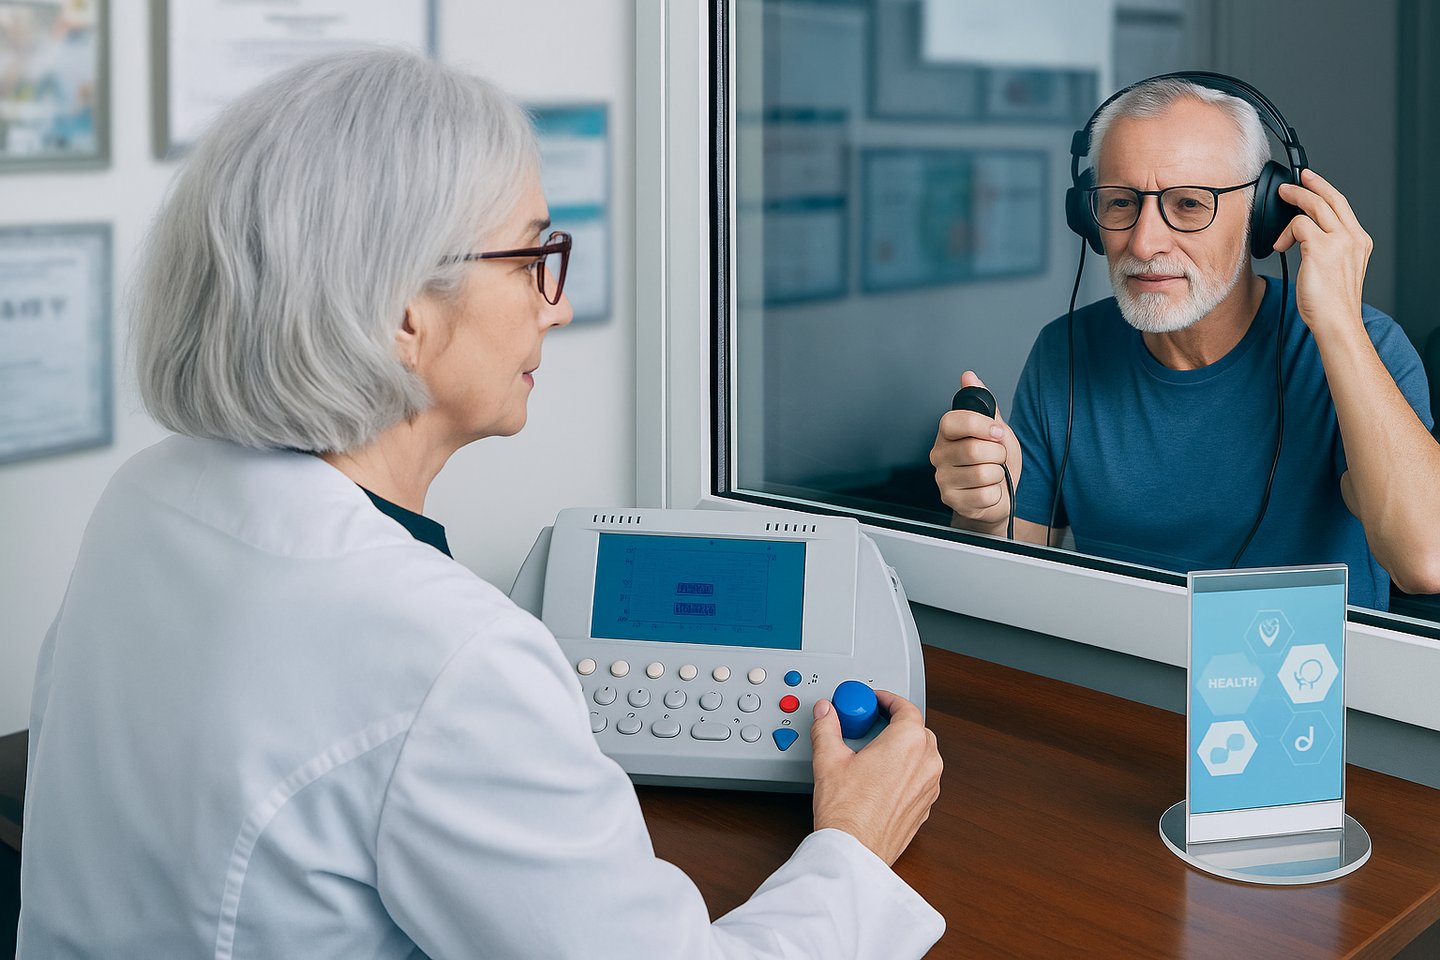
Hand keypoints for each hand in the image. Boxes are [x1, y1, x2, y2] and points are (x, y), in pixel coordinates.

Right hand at [810, 690, 941, 866]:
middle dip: (895, 723)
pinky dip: (905, 772)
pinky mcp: (925, 808)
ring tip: (873, 753)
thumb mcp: (828, 759)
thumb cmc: (847, 811)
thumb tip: (826, 712)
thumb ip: (827, 727)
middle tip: (870, 725)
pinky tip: (880, 779)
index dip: (888, 700)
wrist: (855, 851)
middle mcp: (927, 762)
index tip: (874, 700)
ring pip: (922, 756)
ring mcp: (930, 787)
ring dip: (902, 749)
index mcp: (909, 742)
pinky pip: (920, 779)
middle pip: (917, 730)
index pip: (906, 707)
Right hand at [930, 370, 1022, 534]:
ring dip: (997, 474)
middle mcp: (939, 455)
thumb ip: (984, 405)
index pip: (953, 421)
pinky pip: (985, 495)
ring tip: (992, 474)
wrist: (999, 495)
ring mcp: (943, 480)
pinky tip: (987, 490)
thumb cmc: (994, 462)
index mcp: (947, 434)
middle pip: (973, 450)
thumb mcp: (995, 430)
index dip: (980, 425)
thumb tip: (969, 377)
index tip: (996, 432)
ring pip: (982, 474)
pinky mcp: (952, 501)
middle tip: (995, 457)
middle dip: (997, 454)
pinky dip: (995, 494)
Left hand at [1274, 169, 1371, 335]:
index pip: (1342, 206)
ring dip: (1294, 200)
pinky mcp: (1321, 248)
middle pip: (1331, 199)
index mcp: (1359, 242)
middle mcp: (1353, 238)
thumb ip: (1328, 249)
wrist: (1337, 322)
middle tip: (1292, 182)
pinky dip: (1285, 233)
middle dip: (1310, 185)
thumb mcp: (1336, 269)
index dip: (1325, 190)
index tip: (1311, 182)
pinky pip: (1299, 225)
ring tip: (1281, 202)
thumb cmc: (1331, 304)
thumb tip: (1304, 236)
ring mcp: (1339, 241)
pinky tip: (1280, 246)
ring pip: (1314, 206)